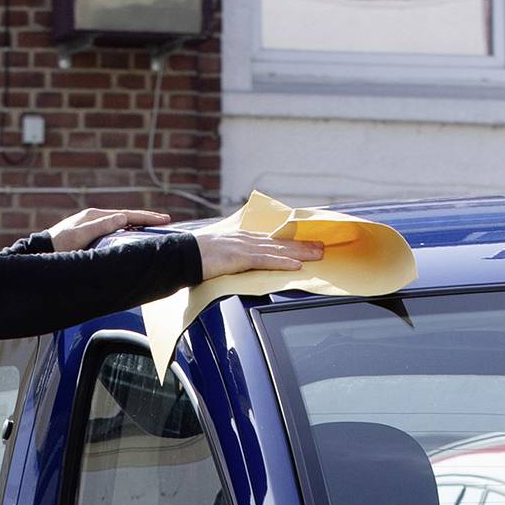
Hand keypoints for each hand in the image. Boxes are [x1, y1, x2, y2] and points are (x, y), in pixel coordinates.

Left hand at [46, 207, 170, 251]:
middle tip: (166, 220)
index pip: (126, 215)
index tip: (163, 219)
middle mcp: (95, 217)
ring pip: (121, 222)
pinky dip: (128, 229)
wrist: (42, 251)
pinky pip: (115, 229)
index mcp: (95, 216)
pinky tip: (134, 233)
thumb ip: (100, 227)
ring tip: (155, 226)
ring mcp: (93, 224)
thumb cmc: (59, 247)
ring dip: (138, 223)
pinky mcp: (91, 233)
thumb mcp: (78, 237)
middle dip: (146, 218)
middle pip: (126, 216)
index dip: (145, 217)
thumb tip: (123, 218)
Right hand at [197, 230, 324, 279]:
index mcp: (242, 239)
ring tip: (318, 255)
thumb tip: (240, 266)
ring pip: (278, 249)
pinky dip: (282, 262)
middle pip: (280, 242)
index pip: (272, 239)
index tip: (306, 242)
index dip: (291, 241)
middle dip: (303, 245)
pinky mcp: (240, 257)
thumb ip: (234, 258)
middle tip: (322, 247)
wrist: (182, 255)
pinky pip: (266, 261)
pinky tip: (297, 265)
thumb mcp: (219, 255)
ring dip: (300, 252)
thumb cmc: (196, 257)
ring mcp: (244, 247)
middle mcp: (247, 239)